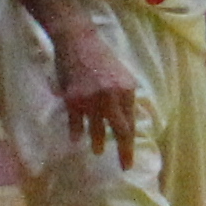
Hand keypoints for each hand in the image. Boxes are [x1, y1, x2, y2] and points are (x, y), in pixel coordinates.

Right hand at [45, 6, 142, 156]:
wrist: (78, 40)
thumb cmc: (101, 58)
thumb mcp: (121, 75)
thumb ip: (125, 97)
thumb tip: (127, 122)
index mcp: (127, 90)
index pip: (131, 123)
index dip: (131, 143)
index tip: (129, 160)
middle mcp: (112, 96)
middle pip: (120, 130)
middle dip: (123, 151)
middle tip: (123, 165)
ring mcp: (92, 98)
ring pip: (97, 129)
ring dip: (97, 142)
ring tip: (97, 150)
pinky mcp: (74, 98)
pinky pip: (76, 122)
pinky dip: (76, 132)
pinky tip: (76, 139)